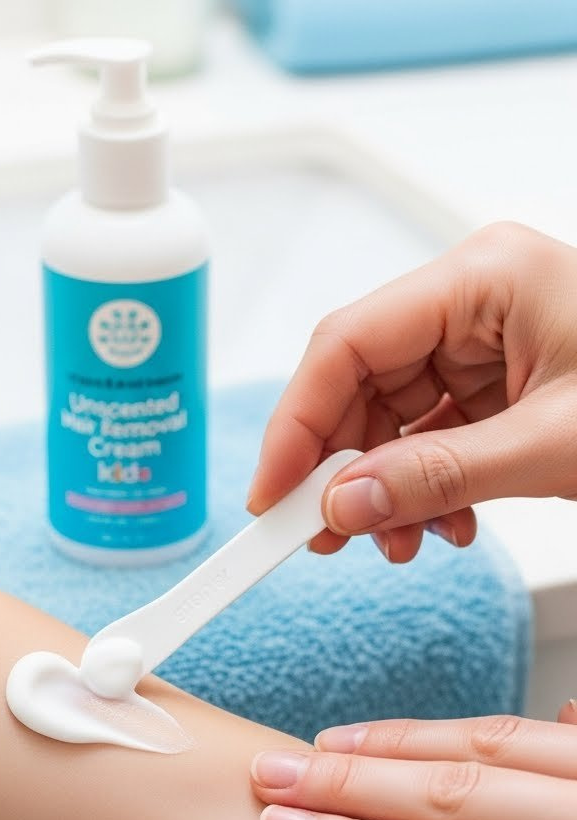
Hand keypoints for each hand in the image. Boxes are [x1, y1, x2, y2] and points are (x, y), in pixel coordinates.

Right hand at [247, 222, 576, 562]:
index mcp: (485, 277)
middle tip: (324, 536)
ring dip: (384, 486)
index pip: (349, 343)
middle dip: (341, 466)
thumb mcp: (553, 446)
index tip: (271, 497)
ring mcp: (486, 338)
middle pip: (361, 380)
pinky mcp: (499, 378)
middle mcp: (475, 298)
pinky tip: (441, 523)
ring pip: (391, 414)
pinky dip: (423, 485)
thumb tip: (343, 504)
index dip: (296, 424)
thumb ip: (439, 476)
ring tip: (399, 542)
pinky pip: (431, 433)